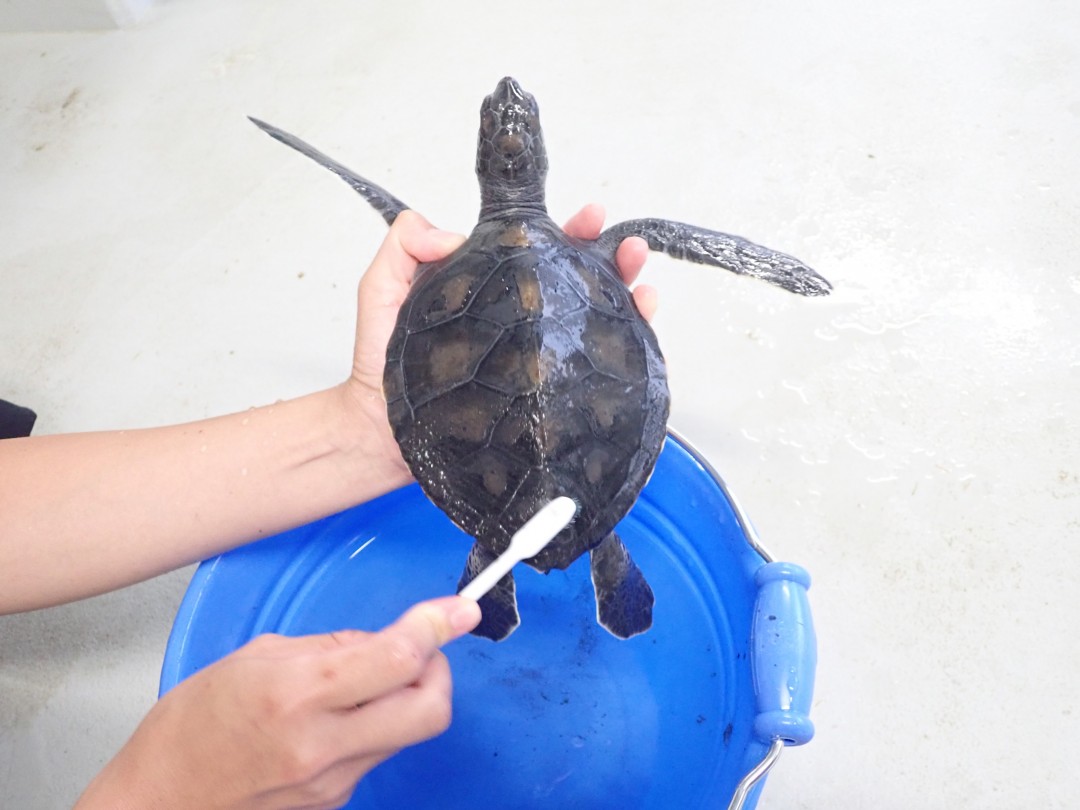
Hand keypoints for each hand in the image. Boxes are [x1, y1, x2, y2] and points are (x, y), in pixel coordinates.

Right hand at [76, 597, 480, 809]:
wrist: (156, 804)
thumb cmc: (189, 728)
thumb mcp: (253, 658)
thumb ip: (328, 646)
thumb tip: (380, 642)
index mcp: (298, 693)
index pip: (397, 657)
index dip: (437, 626)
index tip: (460, 610)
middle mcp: (323, 743)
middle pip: (430, 709)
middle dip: (438, 671)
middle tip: (419, 651)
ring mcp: (332, 782)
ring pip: (406, 732)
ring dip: (404, 699)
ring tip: (358, 686)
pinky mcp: (334, 803)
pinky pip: (375, 756)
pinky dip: (373, 728)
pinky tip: (334, 721)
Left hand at [339, 205, 655, 474]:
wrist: (381, 436)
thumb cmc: (381, 369)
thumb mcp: (381, 293)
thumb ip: (402, 250)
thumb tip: (449, 230)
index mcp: (493, 290)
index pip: (540, 252)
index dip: (569, 231)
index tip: (589, 215)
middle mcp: (522, 323)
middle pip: (580, 283)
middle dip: (614, 260)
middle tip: (631, 248)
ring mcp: (538, 362)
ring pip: (596, 325)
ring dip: (628, 303)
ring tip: (645, 289)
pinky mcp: (547, 400)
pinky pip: (597, 379)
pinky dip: (630, 359)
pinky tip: (642, 346)